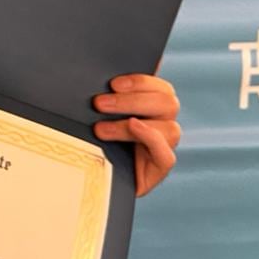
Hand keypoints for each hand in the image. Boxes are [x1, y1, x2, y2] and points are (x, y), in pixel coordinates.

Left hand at [92, 73, 180, 196]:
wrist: (89, 179)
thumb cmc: (90, 140)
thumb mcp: (95, 116)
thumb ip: (103, 99)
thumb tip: (89, 79)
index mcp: (152, 107)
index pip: (161, 88)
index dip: (140, 82)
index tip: (112, 84)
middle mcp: (163, 124)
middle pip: (167, 103)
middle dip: (130, 101)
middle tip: (98, 104)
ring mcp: (164, 147)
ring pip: (168, 128)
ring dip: (129, 124)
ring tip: (99, 129)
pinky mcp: (159, 169)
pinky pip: (166, 155)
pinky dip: (151, 138)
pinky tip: (133, 129)